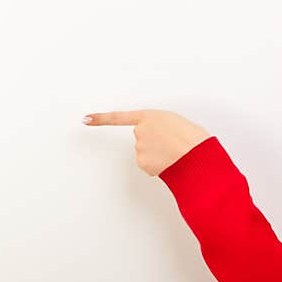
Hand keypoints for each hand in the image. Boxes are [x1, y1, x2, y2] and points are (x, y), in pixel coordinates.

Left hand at [83, 110, 210, 176]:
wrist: (196, 154)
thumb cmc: (192, 137)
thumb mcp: (176, 122)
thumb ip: (160, 126)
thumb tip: (159, 137)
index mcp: (149, 116)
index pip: (118, 117)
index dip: (100, 119)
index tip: (86, 119)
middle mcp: (140, 132)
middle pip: (142, 139)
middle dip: (153, 143)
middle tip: (171, 144)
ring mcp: (139, 148)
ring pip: (145, 153)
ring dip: (157, 154)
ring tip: (173, 153)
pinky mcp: (143, 163)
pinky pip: (149, 165)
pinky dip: (158, 165)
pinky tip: (169, 162)